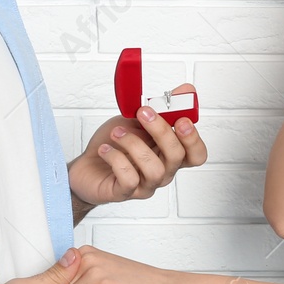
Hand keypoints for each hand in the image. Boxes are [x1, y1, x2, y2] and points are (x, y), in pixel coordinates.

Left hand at [69, 84, 207, 211]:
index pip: (196, 154)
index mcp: (168, 154)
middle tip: (144, 113)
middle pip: (177, 156)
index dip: (193, 138)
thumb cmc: (114, 143)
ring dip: (134, 144)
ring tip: (117, 132)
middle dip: (161, 130)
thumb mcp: (137, 119)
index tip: (181, 118)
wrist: (87, 164)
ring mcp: (145, 184)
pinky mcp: (124, 192)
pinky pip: (129, 179)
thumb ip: (160, 107)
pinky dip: (116, 159)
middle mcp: (162, 171)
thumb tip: (185, 91)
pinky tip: (106, 149)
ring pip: (154, 169)